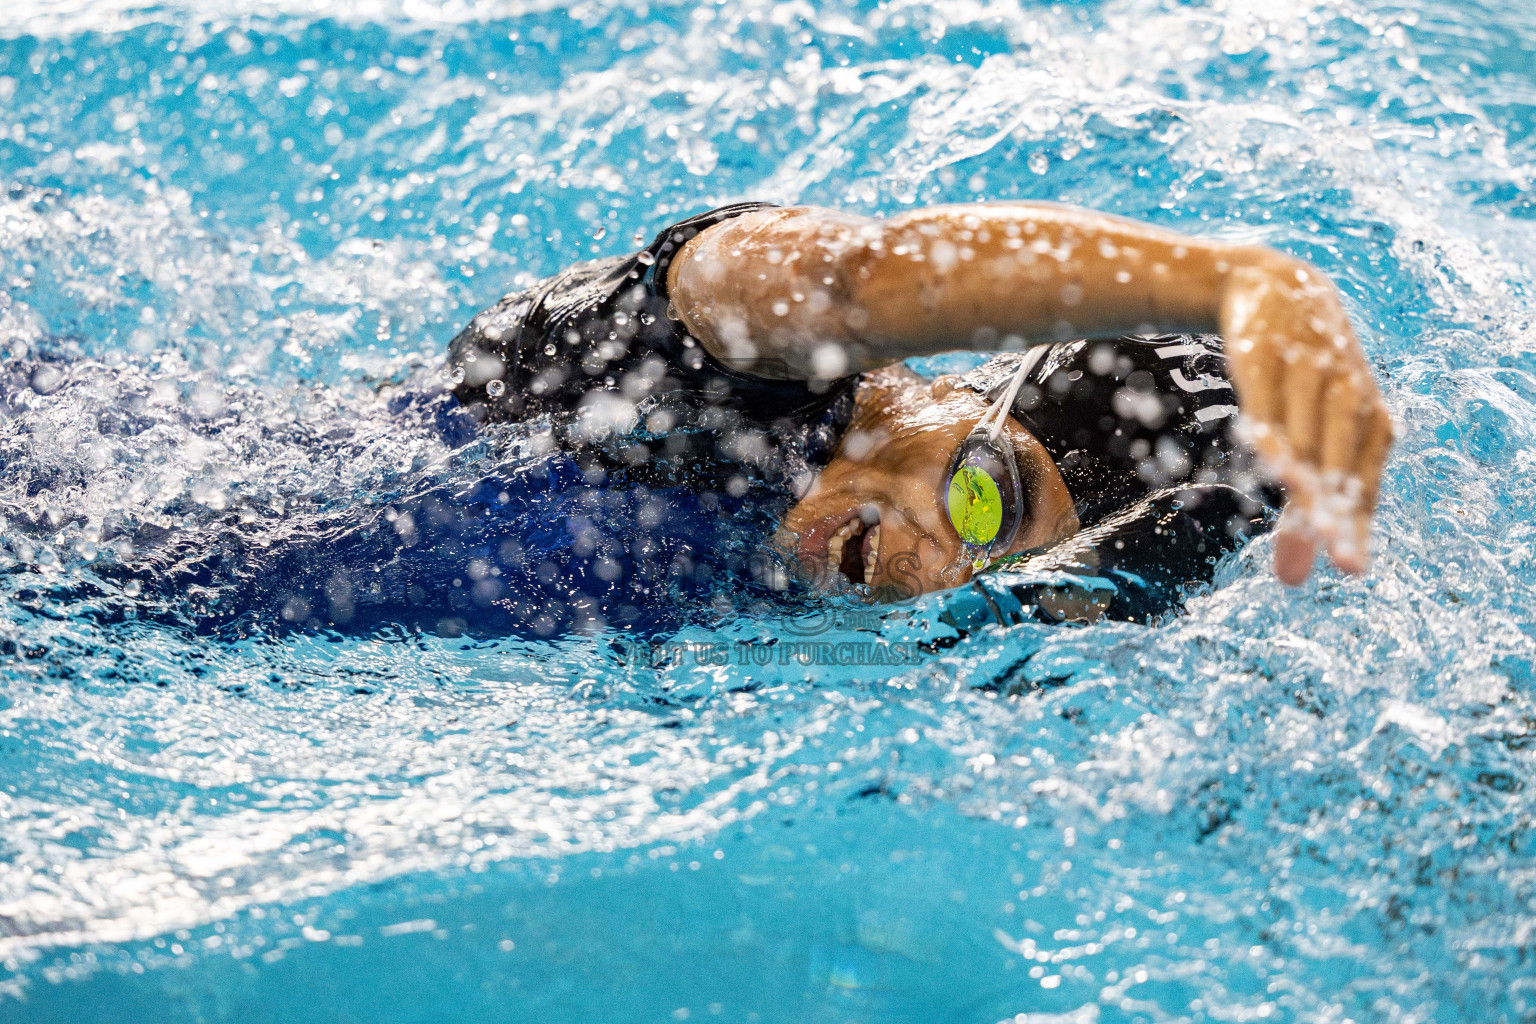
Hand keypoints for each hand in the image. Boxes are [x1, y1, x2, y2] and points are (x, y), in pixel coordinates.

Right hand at [1221, 256, 1393, 584]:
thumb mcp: (1303, 442)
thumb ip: (1301, 510)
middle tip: (1341, 556)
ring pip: (1310, 436)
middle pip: (1342, 465)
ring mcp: (1309, 374)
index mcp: (1369, 423)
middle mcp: (1348, 398)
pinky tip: (1272, 462)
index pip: (1362, 483)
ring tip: (1311, 520)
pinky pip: (1271, 402)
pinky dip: (1275, 432)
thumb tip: (1293, 582)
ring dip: (1312, 478)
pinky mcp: (1266, 357)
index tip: (1350, 567)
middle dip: (1340, 512)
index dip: (1356, 524)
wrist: (1278, 287)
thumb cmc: (1298, 378)